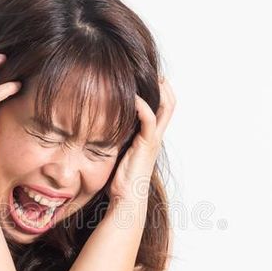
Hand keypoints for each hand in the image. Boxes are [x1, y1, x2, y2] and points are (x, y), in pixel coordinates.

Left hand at [109, 77, 175, 202]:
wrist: (126, 200)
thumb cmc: (120, 181)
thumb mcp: (118, 152)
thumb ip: (117, 137)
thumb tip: (101, 125)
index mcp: (150, 137)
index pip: (162, 107)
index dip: (159, 90)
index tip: (147, 76)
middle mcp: (155, 136)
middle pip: (170, 102)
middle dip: (163, 84)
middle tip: (151, 70)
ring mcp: (152, 139)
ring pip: (165, 106)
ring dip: (157, 89)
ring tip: (145, 75)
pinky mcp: (146, 144)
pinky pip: (150, 119)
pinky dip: (142, 105)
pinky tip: (132, 96)